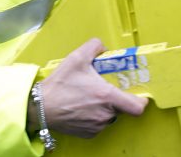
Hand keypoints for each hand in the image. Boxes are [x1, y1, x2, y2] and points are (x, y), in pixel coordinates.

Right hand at [33, 38, 147, 137]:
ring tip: (89, 98)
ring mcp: (96, 126)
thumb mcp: (77, 57)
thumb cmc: (58, 85)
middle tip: (104, 89)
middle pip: (122, 108)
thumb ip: (95, 46)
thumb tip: (103, 46)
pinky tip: (82, 108)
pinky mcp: (88, 134)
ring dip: (105, 108)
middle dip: (117, 99)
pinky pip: (99, 125)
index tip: (138, 94)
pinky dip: (95, 117)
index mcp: (106, 96)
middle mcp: (104, 114)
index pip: (137, 107)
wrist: (39, 108)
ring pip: (110, 116)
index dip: (141, 100)